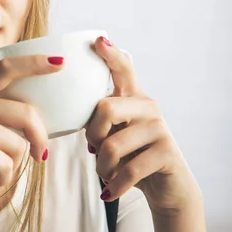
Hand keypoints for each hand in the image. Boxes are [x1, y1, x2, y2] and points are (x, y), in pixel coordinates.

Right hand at [0, 55, 62, 216]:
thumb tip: (38, 119)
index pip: (4, 67)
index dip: (33, 63)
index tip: (59, 63)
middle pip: (26, 112)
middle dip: (40, 137)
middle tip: (40, 154)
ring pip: (19, 143)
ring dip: (14, 165)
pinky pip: (8, 163)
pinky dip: (4, 179)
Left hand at [85, 36, 200, 213]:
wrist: (165, 187)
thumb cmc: (129, 156)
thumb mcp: (111, 134)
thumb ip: (96, 120)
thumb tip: (63, 112)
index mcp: (132, 98)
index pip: (124, 68)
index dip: (110, 54)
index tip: (98, 40)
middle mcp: (148, 106)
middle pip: (105, 108)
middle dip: (92, 135)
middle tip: (95, 150)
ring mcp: (159, 128)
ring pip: (111, 145)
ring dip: (102, 167)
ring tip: (105, 174)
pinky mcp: (167, 152)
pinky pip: (128, 169)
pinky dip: (114, 184)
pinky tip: (109, 191)